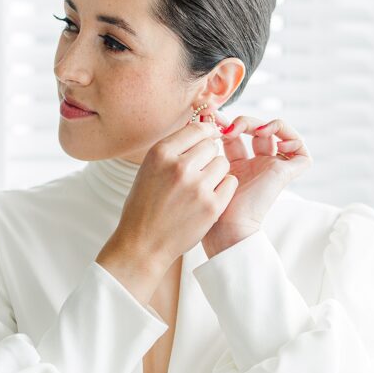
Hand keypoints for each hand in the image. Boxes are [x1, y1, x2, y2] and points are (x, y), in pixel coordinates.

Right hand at [113, 119, 238, 268]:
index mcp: (160, 154)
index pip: (196, 128)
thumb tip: (201, 128)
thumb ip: (174, 150)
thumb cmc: (144, 206)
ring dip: (216, 172)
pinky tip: (209, 197)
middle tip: (198, 171)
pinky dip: (223, 188)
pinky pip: (230, 183)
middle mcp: (179, 167)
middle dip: (208, 156)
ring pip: (223, 163)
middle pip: (211, 145)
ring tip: (201, 187)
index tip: (208, 138)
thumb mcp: (149, 169)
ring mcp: (197, 187)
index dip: (206, 133)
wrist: (143, 244)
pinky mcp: (212, 206)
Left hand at [199, 110, 312, 255]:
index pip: (235, 135)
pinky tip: (272, 140)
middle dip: (243, 121)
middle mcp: (255, 166)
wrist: (226, 228)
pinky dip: (291, 138)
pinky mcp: (286, 174)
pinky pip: (302, 151)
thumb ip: (203, 144)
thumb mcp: (203, 166)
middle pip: (256, 130)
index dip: (225, 123)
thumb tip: (201, 117)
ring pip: (278, 134)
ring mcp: (271, 169)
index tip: (210, 119)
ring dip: (267, 124)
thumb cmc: (209, 204)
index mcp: (236, 166)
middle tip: (227, 126)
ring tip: (254, 130)